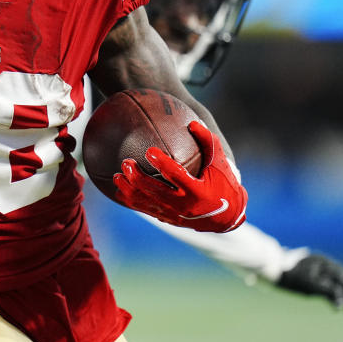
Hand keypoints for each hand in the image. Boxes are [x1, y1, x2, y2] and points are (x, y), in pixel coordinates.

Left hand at [113, 120, 246, 231]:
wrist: (226, 217)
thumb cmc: (224, 183)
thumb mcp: (220, 161)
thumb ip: (208, 141)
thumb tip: (192, 123)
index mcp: (198, 191)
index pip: (176, 175)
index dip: (162, 163)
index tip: (149, 151)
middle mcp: (184, 205)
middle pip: (155, 191)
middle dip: (137, 178)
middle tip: (126, 163)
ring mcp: (174, 215)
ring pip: (146, 203)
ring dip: (129, 190)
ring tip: (116, 176)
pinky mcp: (167, 219)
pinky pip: (145, 210)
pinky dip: (131, 201)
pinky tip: (119, 190)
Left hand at [277, 252, 342, 311]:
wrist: (270, 268)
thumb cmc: (288, 274)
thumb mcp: (307, 283)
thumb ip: (325, 290)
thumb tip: (340, 300)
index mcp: (323, 262)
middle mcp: (324, 265)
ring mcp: (319, 272)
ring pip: (338, 284)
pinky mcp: (314, 279)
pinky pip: (329, 288)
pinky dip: (335, 297)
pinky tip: (337, 308)